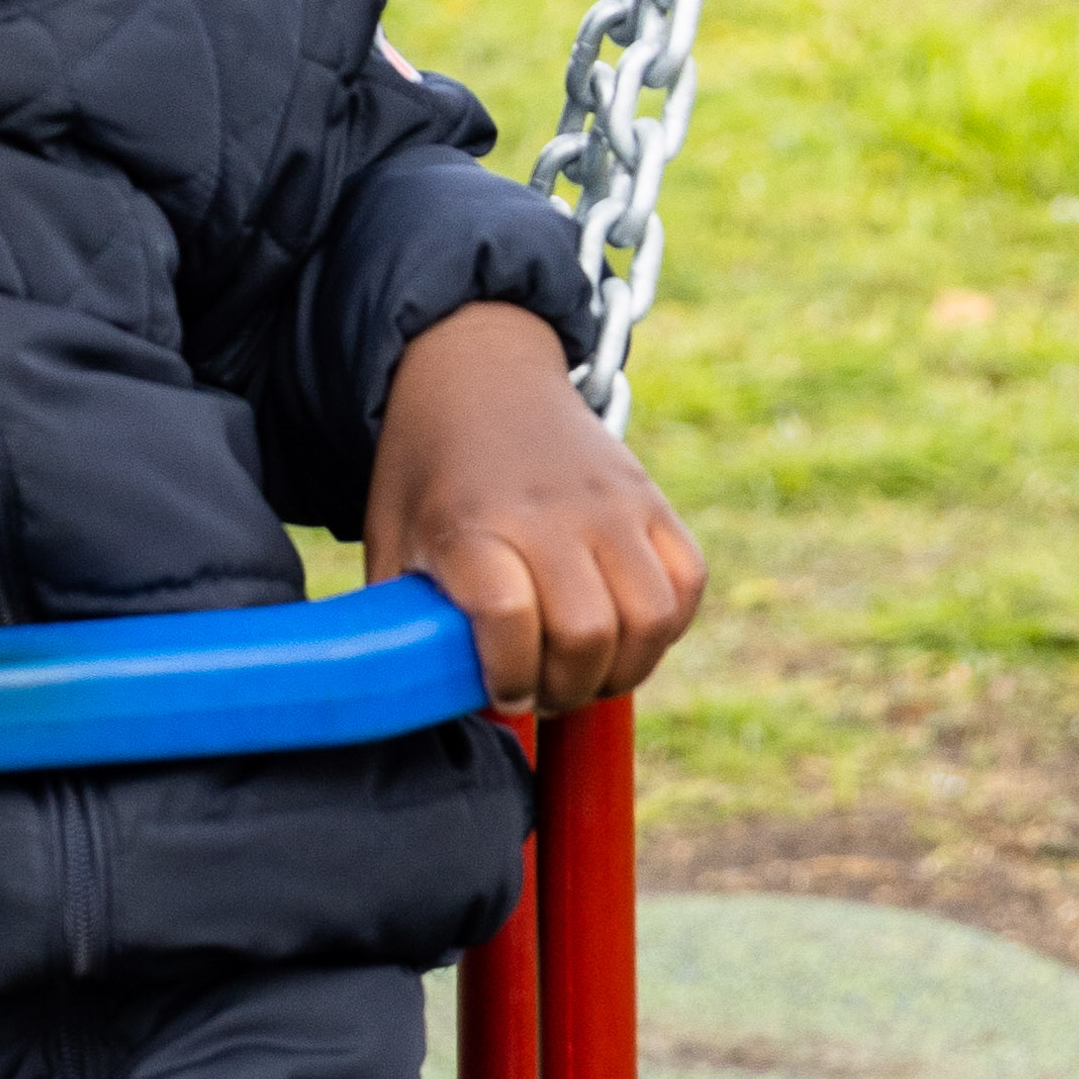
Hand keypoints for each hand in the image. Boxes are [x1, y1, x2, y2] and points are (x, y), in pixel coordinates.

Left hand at [363, 301, 704, 712]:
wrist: (476, 374)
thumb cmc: (426, 478)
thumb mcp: (390, 542)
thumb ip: (400, 621)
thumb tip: (409, 704)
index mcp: (471, 524)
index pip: (505, 616)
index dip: (506, 675)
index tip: (498, 691)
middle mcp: (548, 511)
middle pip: (587, 632)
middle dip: (566, 689)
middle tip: (542, 691)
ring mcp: (610, 503)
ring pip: (651, 617)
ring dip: (623, 667)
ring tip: (587, 672)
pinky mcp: (650, 499)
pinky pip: (688, 581)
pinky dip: (666, 625)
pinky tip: (625, 634)